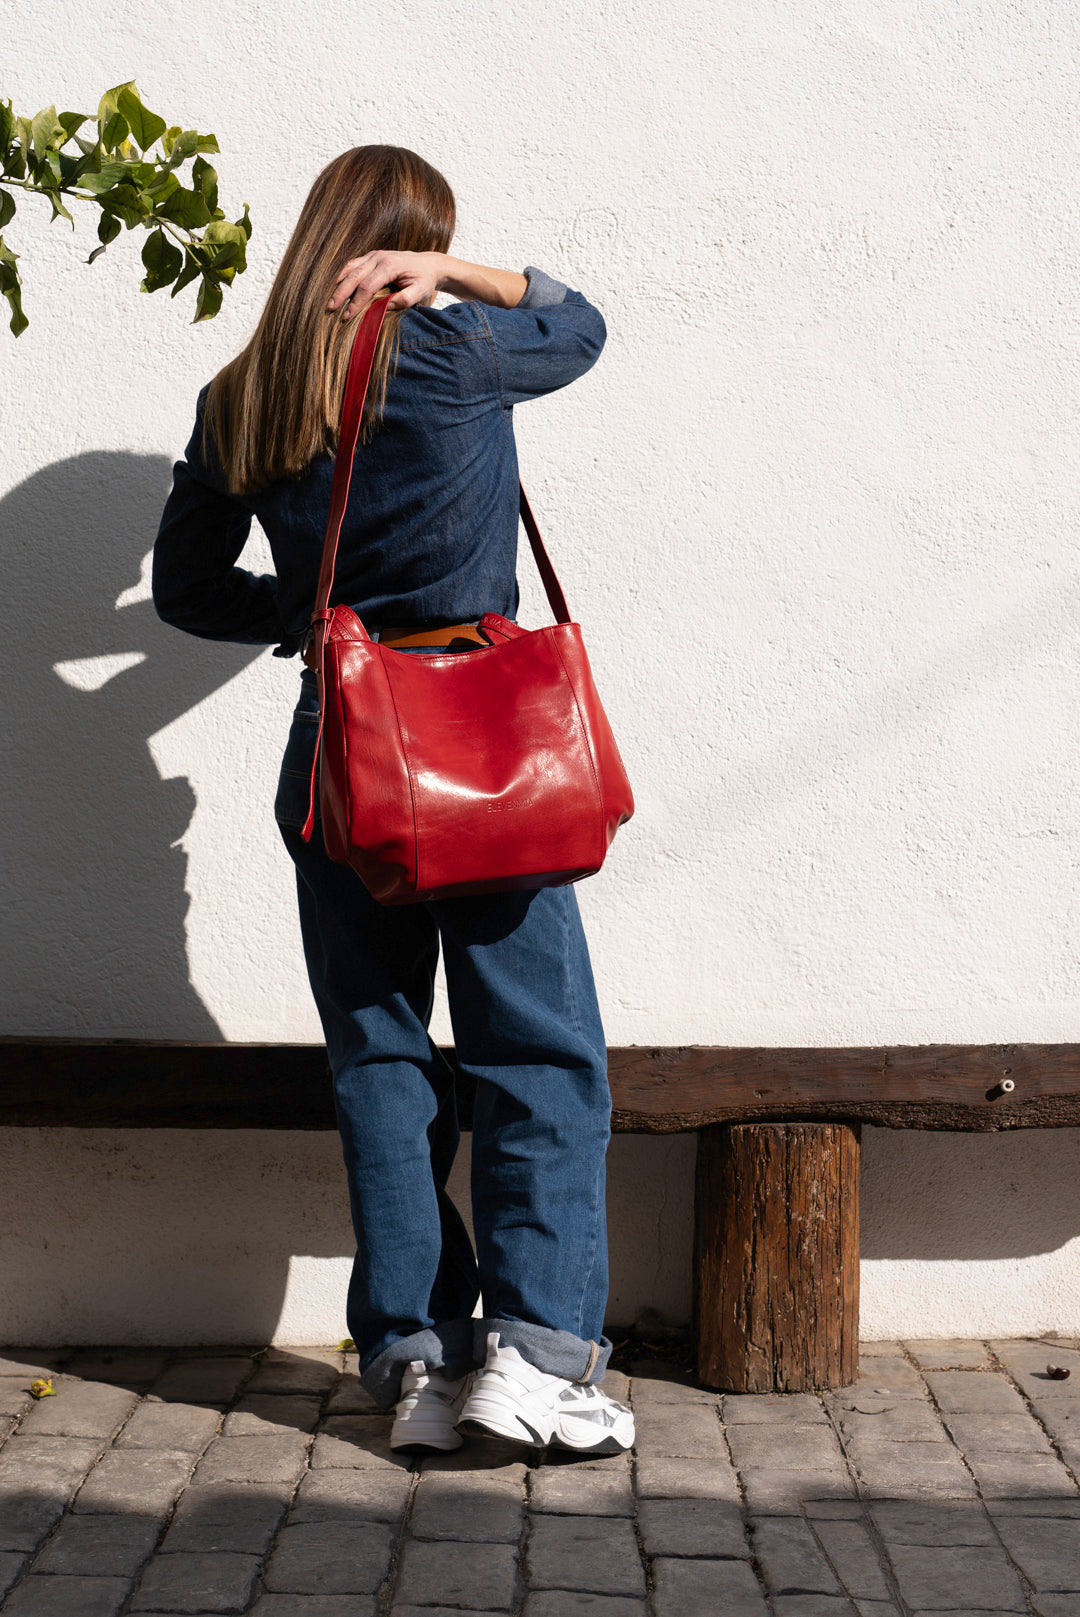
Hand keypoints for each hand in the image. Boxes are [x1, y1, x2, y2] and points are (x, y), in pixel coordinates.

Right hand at [328, 251, 443, 319]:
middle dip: (341, 293)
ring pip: (350, 268)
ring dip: (338, 284)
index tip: (347, 316)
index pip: (367, 285)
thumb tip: (386, 306)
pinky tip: (336, 288)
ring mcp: (373, 255)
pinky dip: (343, 276)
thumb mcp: (421, 292)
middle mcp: (379, 257)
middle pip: (354, 275)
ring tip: (330, 300)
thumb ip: (406, 299)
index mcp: (390, 265)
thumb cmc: (424, 281)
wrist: (428, 264)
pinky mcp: (371, 257)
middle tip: (330, 308)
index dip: (356, 302)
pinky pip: (353, 265)